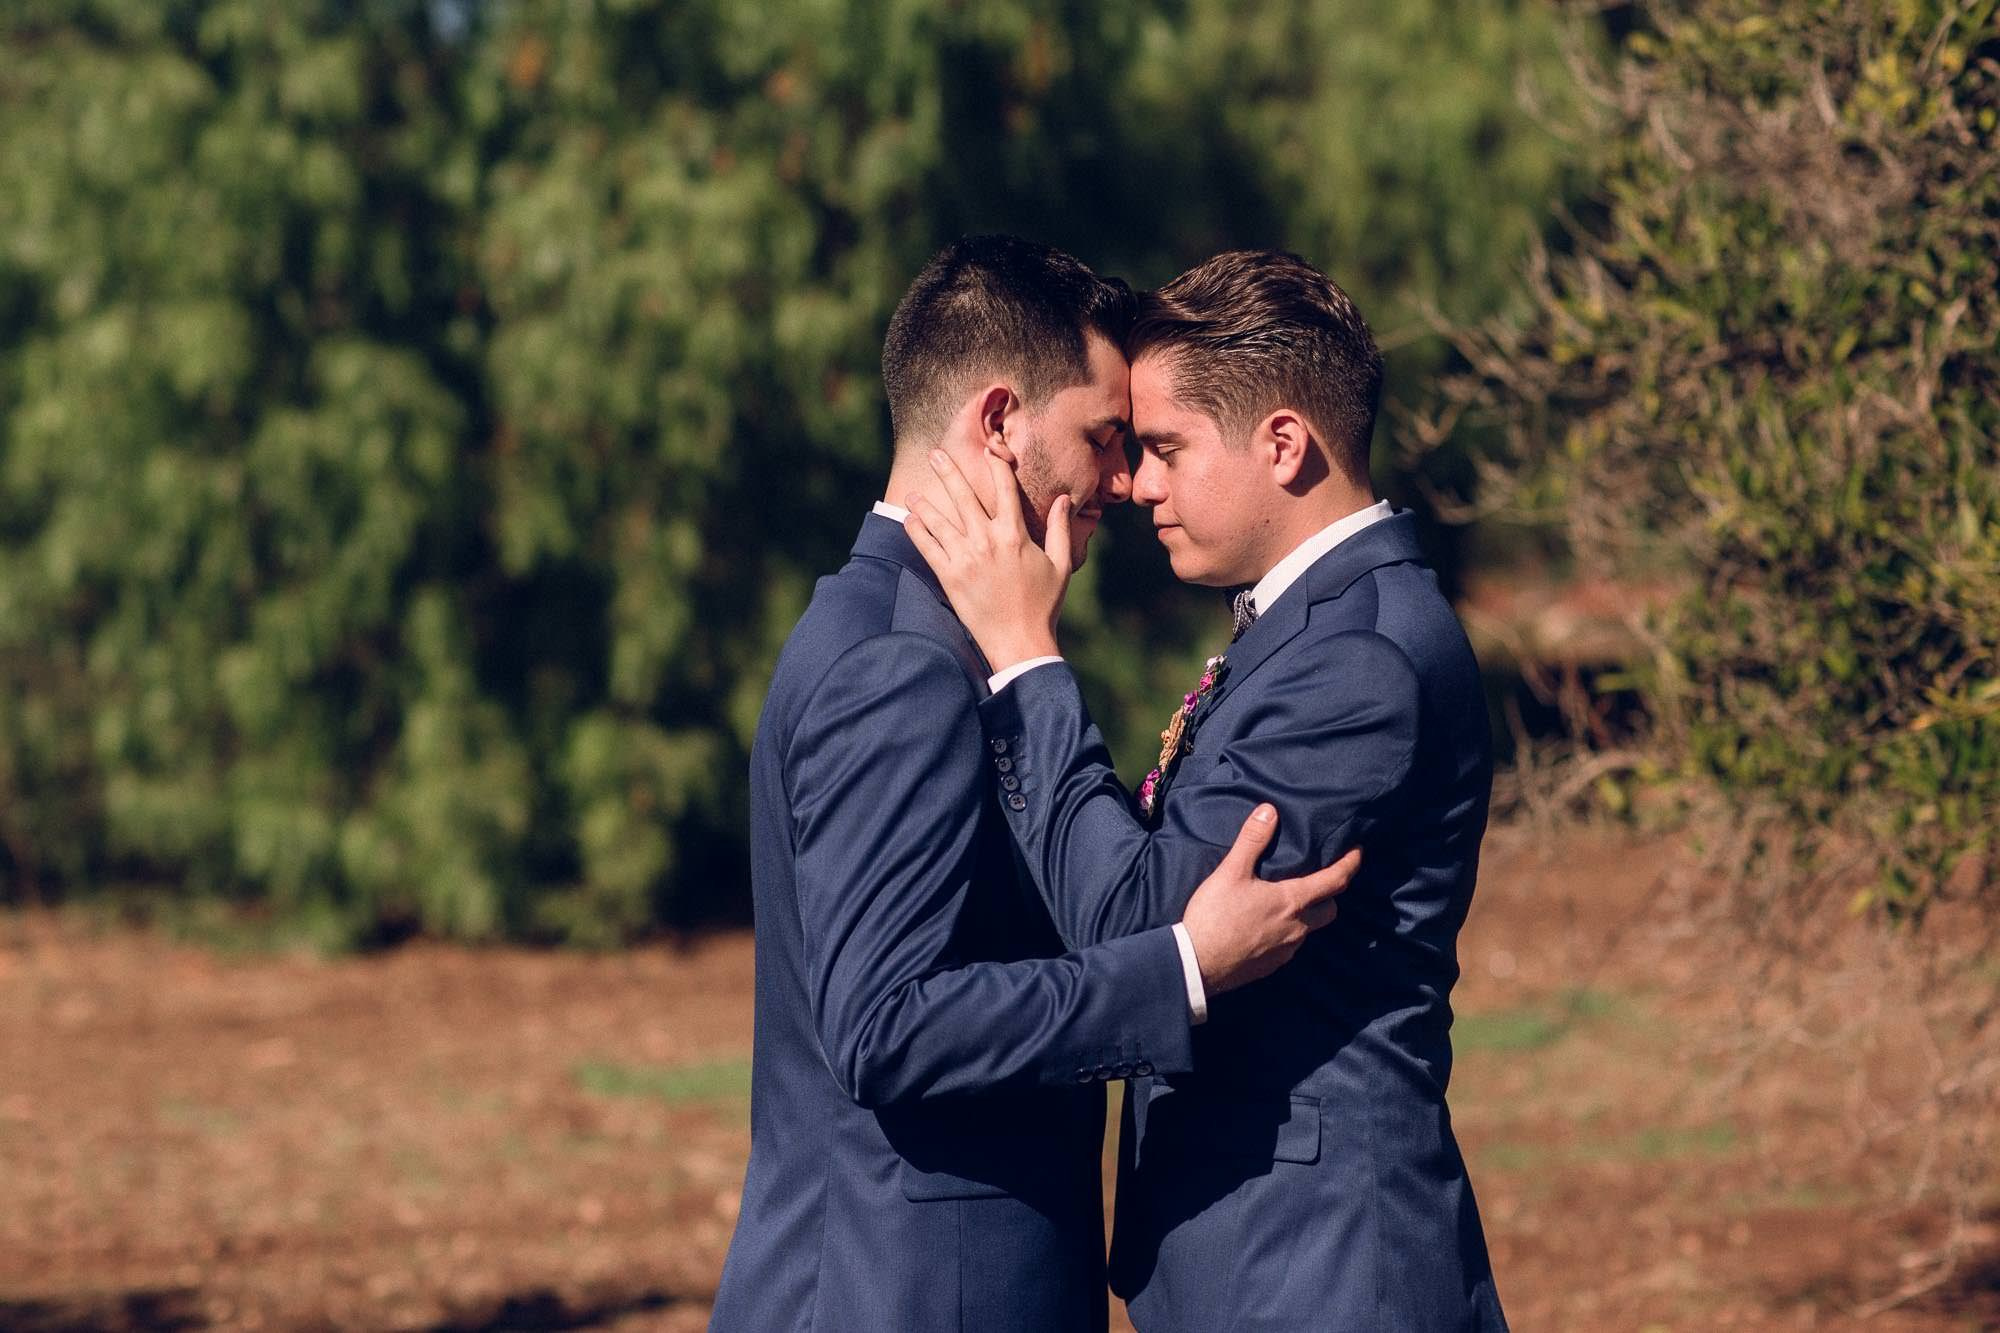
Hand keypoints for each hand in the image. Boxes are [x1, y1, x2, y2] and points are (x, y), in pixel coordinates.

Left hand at [903, 449, 1070, 671]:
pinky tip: (909, 520)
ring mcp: (965, 557)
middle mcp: (987, 540)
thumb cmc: (1043, 605)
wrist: (1020, 642)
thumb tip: (1065, 499)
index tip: (987, 451)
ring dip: (925, 503)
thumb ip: (1059, 529)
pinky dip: (916, 531)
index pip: (1004, 489)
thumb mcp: (1060, 564)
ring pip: (939, 520)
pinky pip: (927, 548)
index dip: (995, 466)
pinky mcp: (949, 576)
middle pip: (963, 495)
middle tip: (935, 454)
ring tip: (913, 492)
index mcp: (1015, 534)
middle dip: (948, 471)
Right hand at [1180, 804, 1359, 995]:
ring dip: (1306, 915)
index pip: (1335, 881)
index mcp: (1292, 901)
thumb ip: (1252, 841)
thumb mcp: (1230, 873)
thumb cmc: (1215, 916)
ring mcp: (1286, 950)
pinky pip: (1289, 947)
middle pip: (1329, 910)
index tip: (1358, 852)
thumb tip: (1269, 811)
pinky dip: (1286, 933)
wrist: (1196, 965)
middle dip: (1330, 895)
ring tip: (1287, 903)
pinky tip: (1265, 928)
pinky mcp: (1271, 966)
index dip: (1351, 864)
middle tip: (1319, 881)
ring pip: (1309, 930)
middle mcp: (1297, 928)